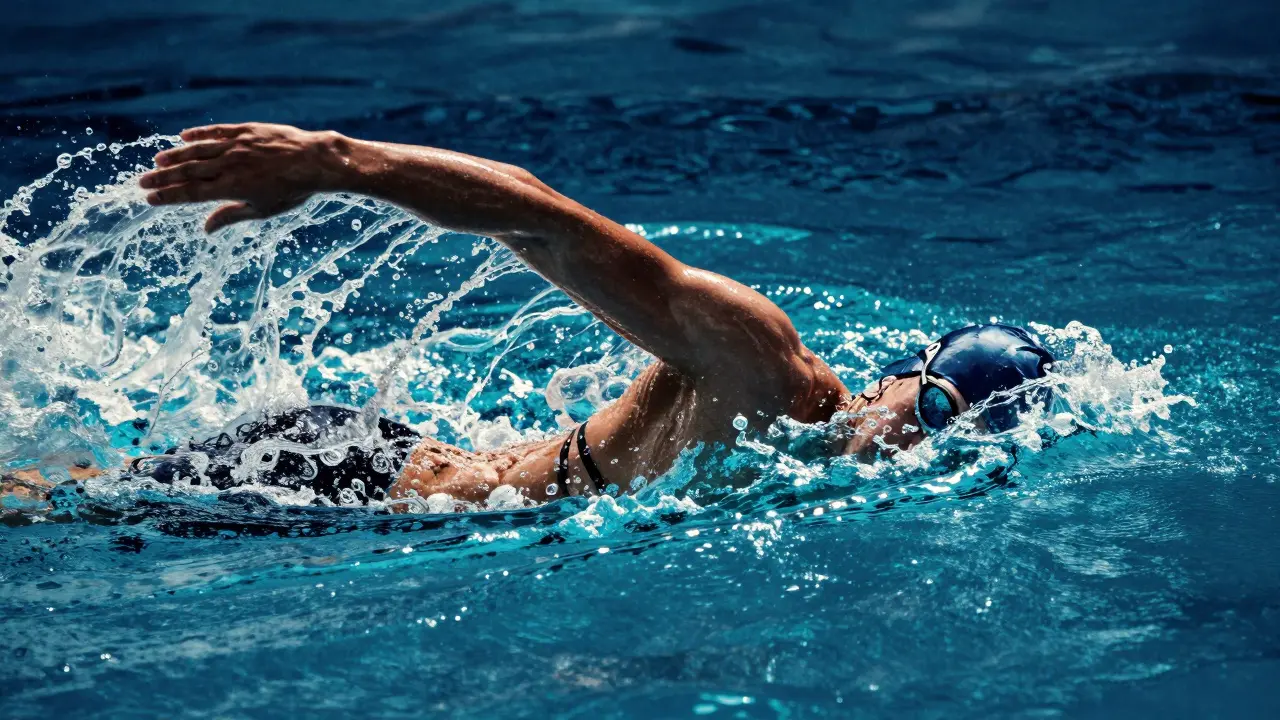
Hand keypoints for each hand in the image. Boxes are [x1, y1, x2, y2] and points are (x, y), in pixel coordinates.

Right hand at [139, 123, 346, 232]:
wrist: (315, 162)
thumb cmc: (292, 191)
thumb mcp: (263, 210)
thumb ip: (231, 216)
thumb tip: (206, 229)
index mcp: (232, 188)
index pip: (192, 193)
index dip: (169, 196)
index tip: (151, 199)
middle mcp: (230, 165)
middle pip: (189, 172)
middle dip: (163, 178)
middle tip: (142, 183)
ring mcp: (237, 145)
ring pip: (199, 150)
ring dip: (176, 156)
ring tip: (158, 162)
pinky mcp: (246, 130)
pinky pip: (217, 131)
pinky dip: (199, 134)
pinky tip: (184, 136)